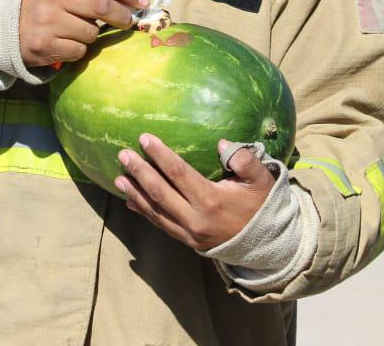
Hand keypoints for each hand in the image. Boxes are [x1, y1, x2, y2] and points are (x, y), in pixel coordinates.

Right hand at [19, 0, 147, 67]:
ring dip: (93, 34)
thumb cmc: (41, 2)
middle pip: (102, 7)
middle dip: (122, 16)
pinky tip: (67, 43)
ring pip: (91, 32)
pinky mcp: (45, 46)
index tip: (141, 2)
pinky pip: (79, 50)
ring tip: (79, 30)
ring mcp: (48, 22)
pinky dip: (79, 49)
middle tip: (129, 21)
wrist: (4, 24)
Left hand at [114, 135, 275, 250]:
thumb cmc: (260, 205)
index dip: (160, 155)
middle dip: (139, 172)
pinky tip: (129, 201)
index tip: (144, 138)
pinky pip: (160, 224)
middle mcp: (196, 218)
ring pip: (155, 211)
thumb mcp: (261, 181)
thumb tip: (221, 144)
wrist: (265, 245)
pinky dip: (143, 212)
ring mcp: (189, 233)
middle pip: (159, 192)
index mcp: (211, 200)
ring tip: (118, 177)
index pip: (178, 173)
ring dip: (134, 193)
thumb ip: (245, 160)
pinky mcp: (187, 240)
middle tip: (123, 154)